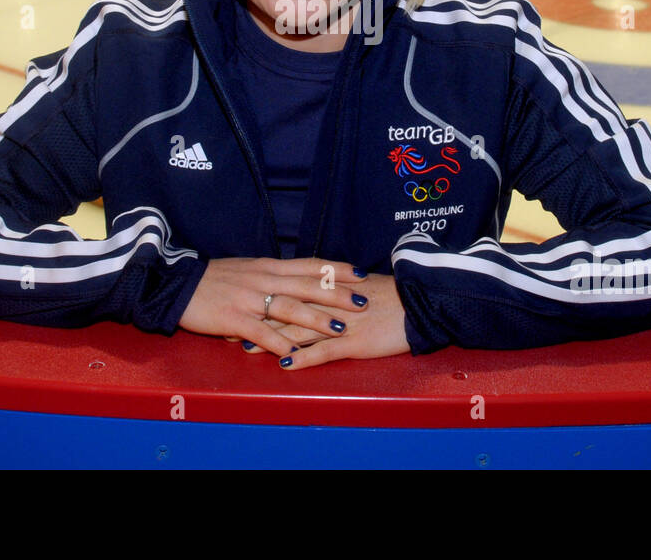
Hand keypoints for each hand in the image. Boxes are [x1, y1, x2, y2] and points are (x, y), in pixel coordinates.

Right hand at [178, 257, 367, 355]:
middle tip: (363, 301)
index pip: (309, 265)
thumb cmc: (213, 280)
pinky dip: (278, 342)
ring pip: (288, 307)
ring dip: (316, 319)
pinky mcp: (232, 318)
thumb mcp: (246, 271)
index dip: (336, 269)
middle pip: (306, 285)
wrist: (177, 285)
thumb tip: (296, 284)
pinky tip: (294, 352)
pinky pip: (259, 331)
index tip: (361, 274)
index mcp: (268, 267)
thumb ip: (271, 278)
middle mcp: (263, 279)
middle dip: (337, 294)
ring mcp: (248, 298)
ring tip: (340, 328)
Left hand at [255, 273, 409, 369]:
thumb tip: (314, 287)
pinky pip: (323, 352)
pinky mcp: (354, 342)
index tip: (240, 302)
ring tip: (245, 347)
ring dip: (270, 340)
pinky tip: (284, 365)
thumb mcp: (359, 285)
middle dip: (257, 318)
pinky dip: (302, 358)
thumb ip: (334, 286)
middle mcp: (330, 303)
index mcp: (330, 286)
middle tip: (228, 325)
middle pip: (286, 309)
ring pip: (298, 331)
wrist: (421, 302)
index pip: (289, 289)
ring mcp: (341, 323)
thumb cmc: (392, 295)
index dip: (263, 296)